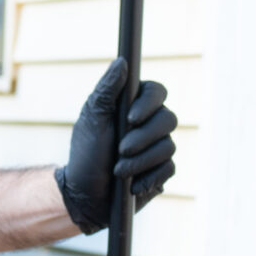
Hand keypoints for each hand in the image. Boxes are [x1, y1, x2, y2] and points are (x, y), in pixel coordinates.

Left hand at [57, 58, 178, 234]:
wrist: (86, 194)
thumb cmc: (86, 154)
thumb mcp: (92, 119)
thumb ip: (107, 90)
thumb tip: (121, 61)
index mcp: (134, 106)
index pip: (157, 92)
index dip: (148, 104)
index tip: (130, 118)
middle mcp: (151, 124)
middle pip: (168, 119)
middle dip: (142, 138)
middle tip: (120, 150)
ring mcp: (158, 148)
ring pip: (168, 146)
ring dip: (141, 161)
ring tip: (119, 171)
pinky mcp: (162, 171)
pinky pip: (169, 169)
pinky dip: (149, 177)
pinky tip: (133, 185)